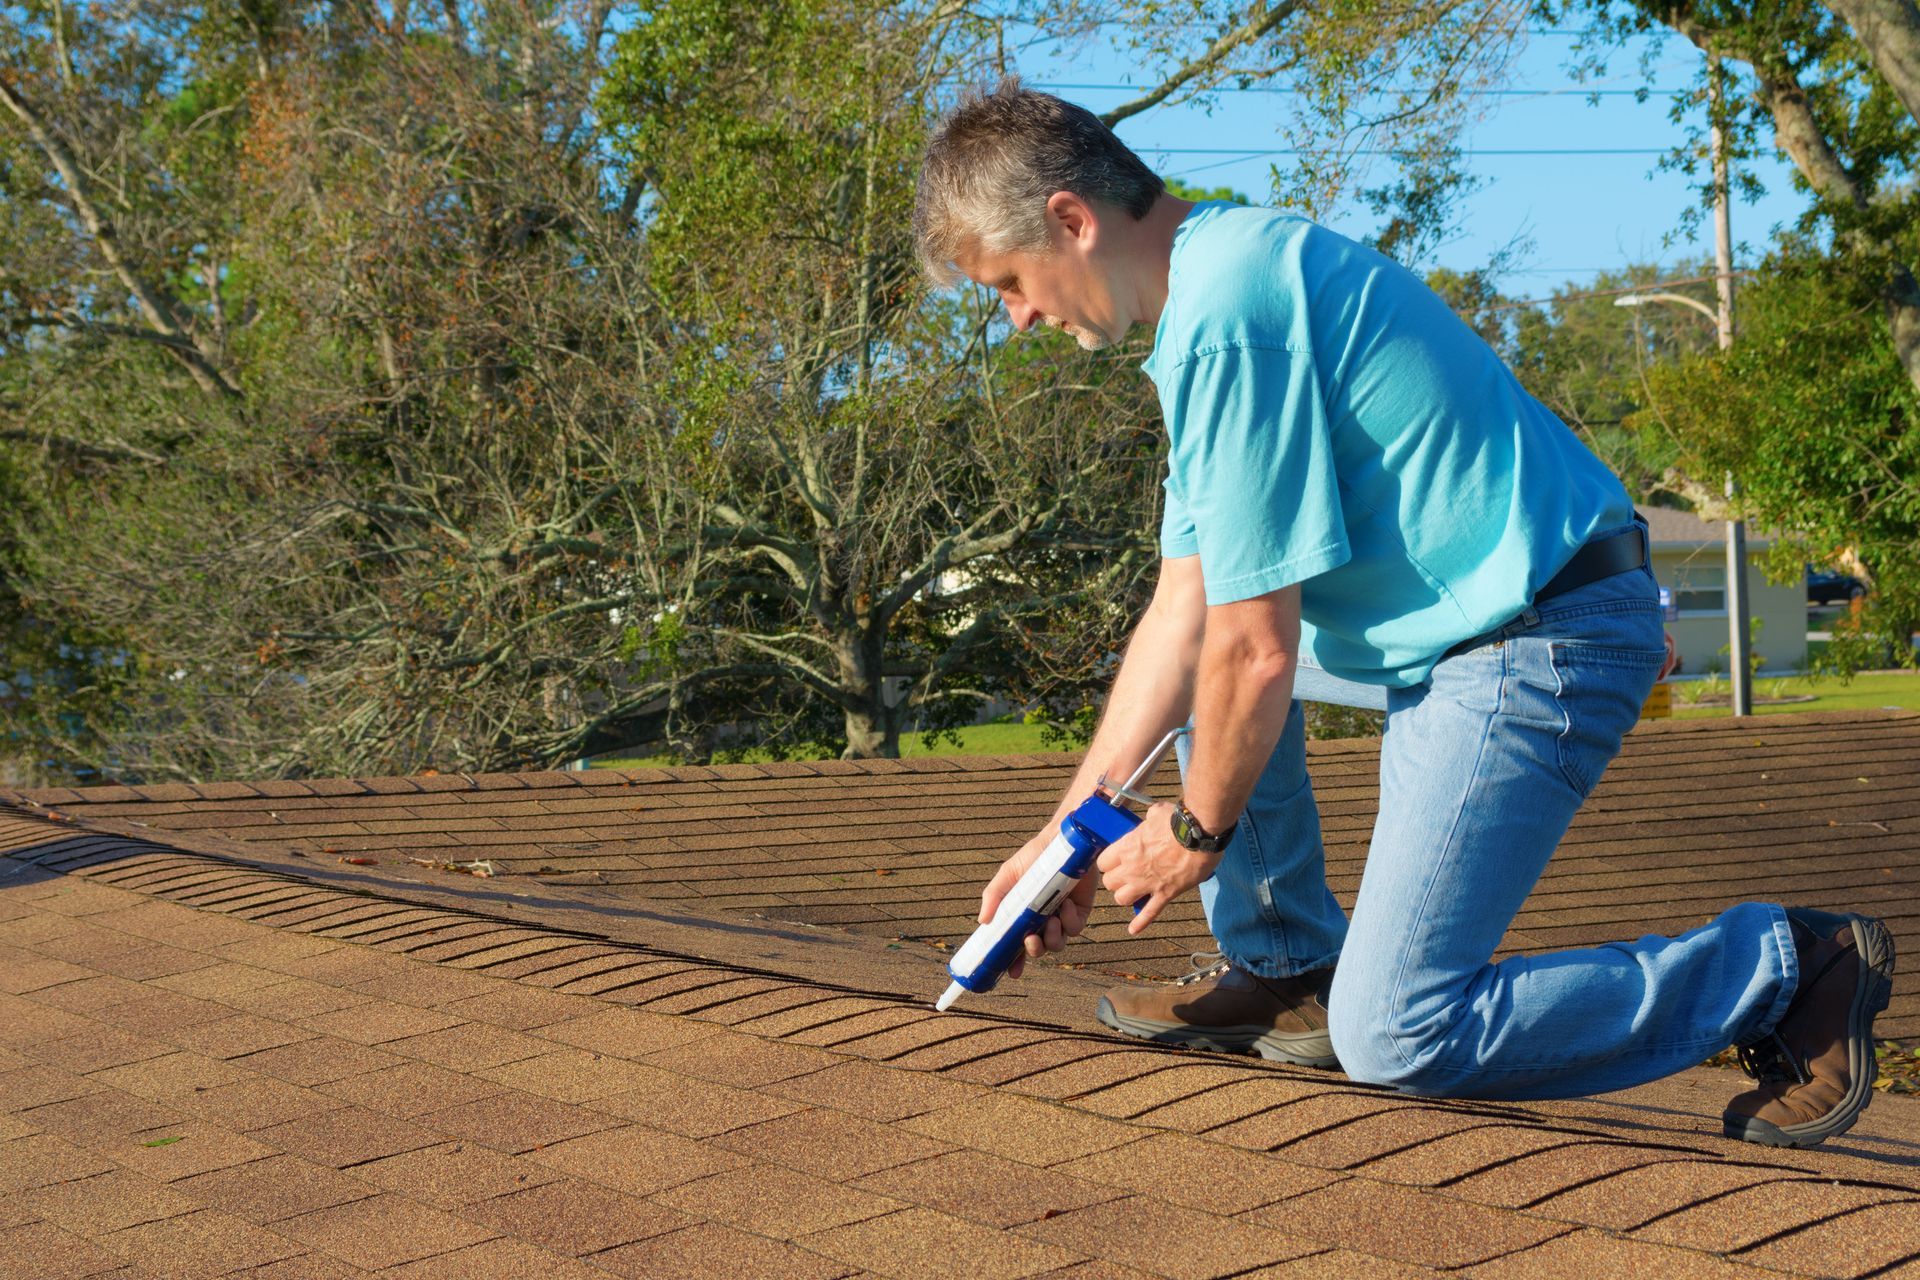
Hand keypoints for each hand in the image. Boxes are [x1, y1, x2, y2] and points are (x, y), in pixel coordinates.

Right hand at [977, 823, 1095, 980]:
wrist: (1061, 840)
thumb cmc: (1033, 856)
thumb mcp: (1008, 874)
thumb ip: (993, 896)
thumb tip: (982, 921)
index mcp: (1024, 914)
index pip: (1016, 944)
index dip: (1014, 961)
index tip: (1010, 972)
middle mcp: (1042, 919)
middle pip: (1038, 948)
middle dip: (1033, 951)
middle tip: (1030, 940)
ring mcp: (1062, 916)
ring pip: (1057, 943)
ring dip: (1052, 939)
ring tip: (1050, 920)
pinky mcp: (1081, 911)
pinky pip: (1075, 928)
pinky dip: (1069, 922)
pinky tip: (1065, 906)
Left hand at [1095, 801, 1221, 933]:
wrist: (1200, 834)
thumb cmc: (1179, 821)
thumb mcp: (1158, 812)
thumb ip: (1149, 818)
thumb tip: (1153, 816)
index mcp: (1127, 847)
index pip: (1103, 862)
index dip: (1109, 863)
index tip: (1117, 861)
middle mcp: (1132, 868)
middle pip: (1110, 883)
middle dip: (1116, 880)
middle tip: (1126, 876)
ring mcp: (1148, 883)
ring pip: (1122, 899)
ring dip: (1126, 896)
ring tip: (1134, 892)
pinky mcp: (1166, 894)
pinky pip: (1149, 913)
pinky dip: (1141, 923)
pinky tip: (1133, 929)